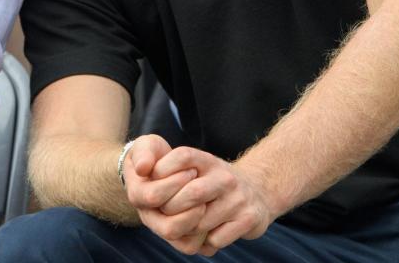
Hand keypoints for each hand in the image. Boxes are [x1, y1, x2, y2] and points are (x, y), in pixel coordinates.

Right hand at [121, 137, 206, 253]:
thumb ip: (144, 153)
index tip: (191, 169)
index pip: (155, 196)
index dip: (175, 182)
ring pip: (179, 237)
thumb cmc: (154, 156)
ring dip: (197, 217)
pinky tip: (208, 210)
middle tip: (201, 183)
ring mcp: (162, 228)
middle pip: (169, 225)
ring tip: (206, 198)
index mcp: (137, 195)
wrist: (162, 170)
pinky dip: (202, 232)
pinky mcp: (178, 236)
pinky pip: (190, 245)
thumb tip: (143, 168)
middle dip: (190, 201)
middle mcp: (148, 216)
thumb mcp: (147, 146)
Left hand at [150, 149, 276, 255]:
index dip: (163, 171)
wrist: (257, 193)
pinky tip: (208, 235)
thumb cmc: (213, 184)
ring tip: (188, 226)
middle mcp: (225, 176)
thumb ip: (167, 168)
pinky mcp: (249, 219)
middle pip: (192, 193)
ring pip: (202, 222)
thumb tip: (141, 170)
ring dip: (189, 230)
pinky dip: (205, 243)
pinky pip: (215, 239)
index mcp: (207, 160)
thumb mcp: (195, 169)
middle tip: (168, 214)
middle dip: (173, 209)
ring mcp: (238, 198)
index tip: (155, 186)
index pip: (182, 156)